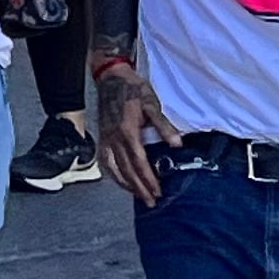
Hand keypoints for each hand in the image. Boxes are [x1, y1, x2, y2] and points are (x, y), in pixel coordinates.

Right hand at [93, 54, 179, 204]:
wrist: (111, 77)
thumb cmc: (132, 88)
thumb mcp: (151, 104)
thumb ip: (163, 125)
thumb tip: (176, 144)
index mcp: (127, 130)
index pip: (138, 161)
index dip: (148, 178)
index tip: (157, 191)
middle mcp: (114, 137)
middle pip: (126, 169)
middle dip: (139, 187)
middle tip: (150, 201)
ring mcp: (105, 137)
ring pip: (113, 167)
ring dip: (126, 184)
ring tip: (137, 195)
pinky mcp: (102, 136)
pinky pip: (105, 160)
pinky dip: (112, 173)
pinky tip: (120, 180)